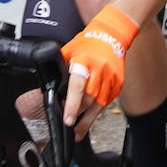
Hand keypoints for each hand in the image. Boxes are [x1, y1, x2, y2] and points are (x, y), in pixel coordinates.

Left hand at [62, 5, 138, 135]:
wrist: (113, 34)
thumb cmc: (88, 42)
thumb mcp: (70, 51)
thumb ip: (61, 67)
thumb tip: (48, 82)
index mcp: (84, 62)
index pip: (77, 88)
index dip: (72, 106)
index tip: (67, 120)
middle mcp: (99, 71)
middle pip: (88, 101)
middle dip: (78, 116)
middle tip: (69, 128)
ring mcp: (111, 78)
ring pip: (99, 105)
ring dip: (88, 119)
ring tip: (79, 132)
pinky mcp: (118, 83)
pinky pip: (107, 101)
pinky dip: (98, 110)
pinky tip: (91, 116)